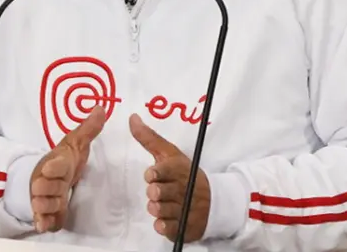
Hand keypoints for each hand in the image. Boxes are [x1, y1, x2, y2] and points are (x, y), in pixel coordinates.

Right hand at [29, 107, 106, 232]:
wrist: (48, 178)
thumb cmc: (64, 160)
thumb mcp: (76, 144)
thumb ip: (88, 129)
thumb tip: (102, 107)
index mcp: (55, 163)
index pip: (54, 164)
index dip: (54, 167)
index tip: (54, 168)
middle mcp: (45, 180)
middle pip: (44, 185)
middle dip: (49, 188)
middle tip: (58, 189)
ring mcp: (44, 197)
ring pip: (44, 203)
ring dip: (49, 204)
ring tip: (56, 205)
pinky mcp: (45, 213)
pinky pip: (43, 219)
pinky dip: (43, 221)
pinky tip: (44, 225)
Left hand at [130, 114, 209, 242]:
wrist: (214, 201)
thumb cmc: (184, 174)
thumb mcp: (169, 154)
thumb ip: (149, 137)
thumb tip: (132, 117)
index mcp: (179, 170)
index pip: (163, 171)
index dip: (154, 174)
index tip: (151, 174)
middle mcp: (184, 190)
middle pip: (160, 192)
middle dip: (155, 192)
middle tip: (155, 191)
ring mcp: (186, 210)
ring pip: (162, 211)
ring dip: (156, 208)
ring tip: (158, 205)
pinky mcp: (186, 227)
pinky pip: (169, 229)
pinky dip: (164, 226)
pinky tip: (164, 221)